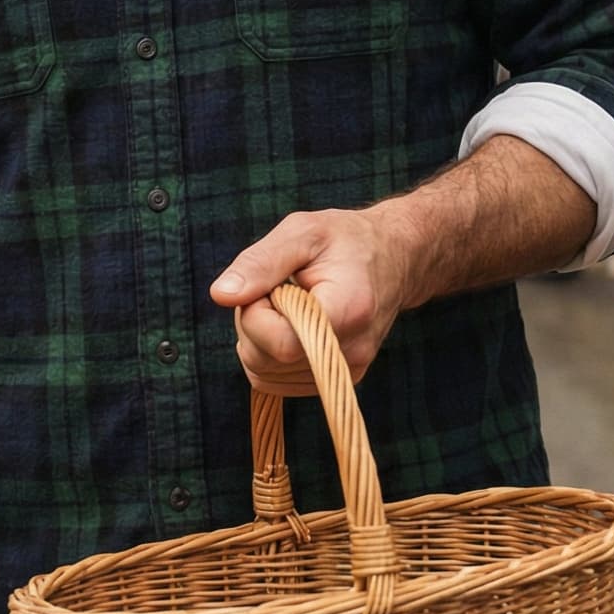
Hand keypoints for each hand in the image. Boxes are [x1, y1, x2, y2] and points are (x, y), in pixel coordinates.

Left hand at [209, 206, 410, 395]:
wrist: (393, 258)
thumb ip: (260, 263)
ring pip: (264, 375)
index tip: (268, 284)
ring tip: (286, 301)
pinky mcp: (335, 381)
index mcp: (348, 311)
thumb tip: (220, 294)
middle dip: (252, 321)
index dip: (256, 314)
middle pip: (266, 361)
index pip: (282, 343)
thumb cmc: (344, 240)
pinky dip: (268, 353)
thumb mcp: (302, 232)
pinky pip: (276, 381)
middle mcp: (351, 351)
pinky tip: (290, 322)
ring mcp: (346, 373)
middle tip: (276, 287)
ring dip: (258, 338)